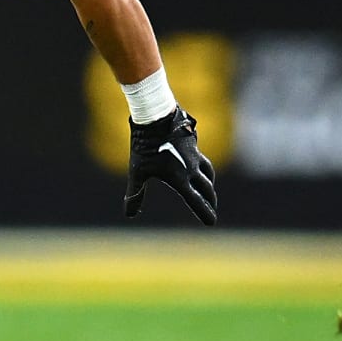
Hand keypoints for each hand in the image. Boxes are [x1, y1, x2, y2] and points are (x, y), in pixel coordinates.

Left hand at [125, 107, 217, 225]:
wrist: (155, 117)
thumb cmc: (145, 146)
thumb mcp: (137, 172)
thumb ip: (135, 193)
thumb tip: (129, 214)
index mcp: (180, 179)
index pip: (196, 201)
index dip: (205, 212)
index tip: (211, 222)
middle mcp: (191, 168)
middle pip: (206, 188)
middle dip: (210, 200)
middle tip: (212, 208)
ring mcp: (194, 155)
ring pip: (208, 172)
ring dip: (210, 183)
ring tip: (209, 187)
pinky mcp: (192, 144)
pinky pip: (202, 158)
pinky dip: (203, 167)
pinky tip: (198, 165)